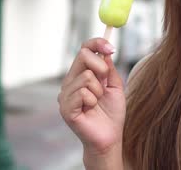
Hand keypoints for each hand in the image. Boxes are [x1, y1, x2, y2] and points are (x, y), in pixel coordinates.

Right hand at [58, 38, 125, 155]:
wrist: (110, 136)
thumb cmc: (112, 113)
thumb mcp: (115, 86)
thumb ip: (109, 69)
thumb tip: (105, 51)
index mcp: (81, 74)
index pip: (84, 49)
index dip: (97, 43)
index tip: (111, 47)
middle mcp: (70, 82)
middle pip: (83, 56)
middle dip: (101, 67)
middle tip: (106, 82)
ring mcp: (65, 95)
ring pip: (86, 76)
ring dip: (99, 90)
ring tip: (98, 102)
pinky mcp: (65, 108)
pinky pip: (83, 93)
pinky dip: (93, 101)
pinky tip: (91, 110)